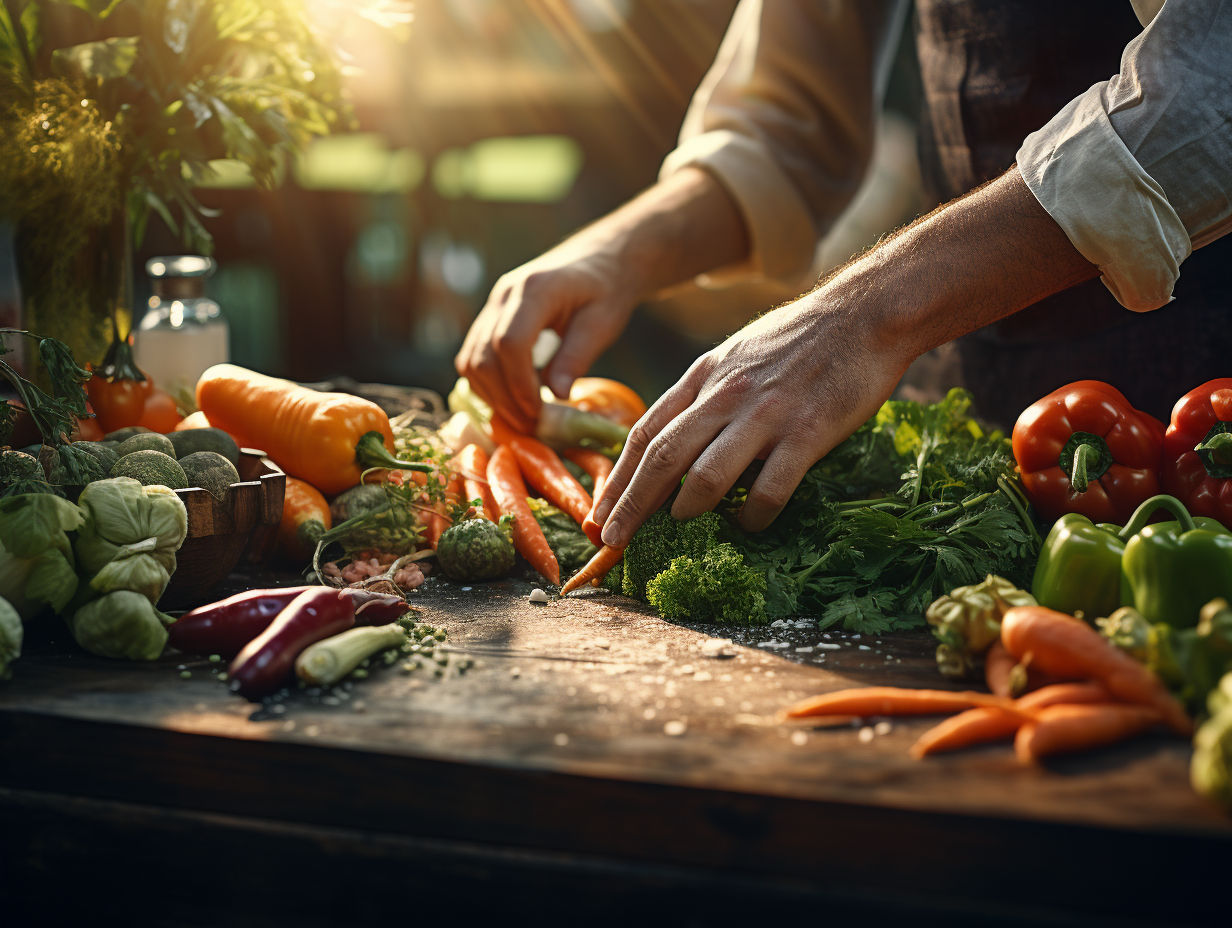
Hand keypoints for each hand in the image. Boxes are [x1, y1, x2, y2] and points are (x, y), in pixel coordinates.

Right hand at [455, 242, 639, 433]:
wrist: (597, 261)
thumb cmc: (605, 290)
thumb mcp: (602, 324)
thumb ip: (577, 357)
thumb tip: (556, 396)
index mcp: (535, 290)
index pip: (510, 343)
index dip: (519, 385)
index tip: (538, 412)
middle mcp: (504, 295)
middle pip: (483, 356)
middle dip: (503, 398)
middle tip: (531, 425)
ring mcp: (492, 306)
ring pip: (471, 360)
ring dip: (492, 395)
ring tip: (523, 417)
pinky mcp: (489, 318)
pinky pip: (474, 357)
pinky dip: (488, 384)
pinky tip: (514, 399)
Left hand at [589, 166, 1099, 546]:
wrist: (865, 312)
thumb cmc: (800, 338)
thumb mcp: (736, 355)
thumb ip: (704, 394)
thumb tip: (673, 442)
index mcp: (704, 376)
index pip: (646, 432)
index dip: (618, 477)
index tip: (601, 512)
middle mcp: (725, 395)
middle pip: (662, 459)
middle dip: (631, 505)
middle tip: (612, 541)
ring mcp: (765, 415)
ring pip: (705, 475)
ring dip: (685, 510)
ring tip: (679, 528)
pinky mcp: (807, 433)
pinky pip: (770, 487)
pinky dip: (754, 514)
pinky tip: (750, 523)